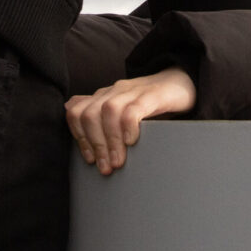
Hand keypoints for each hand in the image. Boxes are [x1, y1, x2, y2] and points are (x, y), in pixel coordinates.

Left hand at [64, 66, 195, 174]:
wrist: (180, 83)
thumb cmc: (149, 102)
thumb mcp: (120, 108)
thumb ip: (97, 111)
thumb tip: (70, 112)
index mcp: (104, 96)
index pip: (76, 113)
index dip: (80, 138)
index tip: (91, 160)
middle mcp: (114, 91)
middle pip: (89, 114)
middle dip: (95, 144)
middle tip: (106, 167)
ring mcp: (133, 91)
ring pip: (109, 111)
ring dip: (111, 140)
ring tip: (118, 161)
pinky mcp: (153, 94)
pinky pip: (134, 108)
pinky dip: (129, 126)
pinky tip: (132, 141)